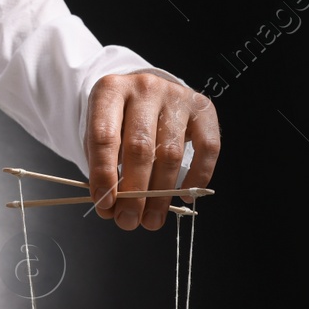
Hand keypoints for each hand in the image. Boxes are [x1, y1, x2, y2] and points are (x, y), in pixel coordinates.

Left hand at [86, 70, 219, 230]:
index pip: (104, 137)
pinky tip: (184, 196)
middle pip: (140, 147)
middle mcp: (144, 88)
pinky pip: (207, 148)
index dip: (104, 174)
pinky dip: (197, 176)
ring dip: (160, 194)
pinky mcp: (203, 108)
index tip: (105, 203)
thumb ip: (103, 166)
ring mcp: (176, 96)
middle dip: (133, 192)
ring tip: (151, 219)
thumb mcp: (101, 133)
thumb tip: (110, 206)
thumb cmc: (120, 119)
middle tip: (127, 221)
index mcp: (111, 90)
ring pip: (170, 153)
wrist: (145, 91)